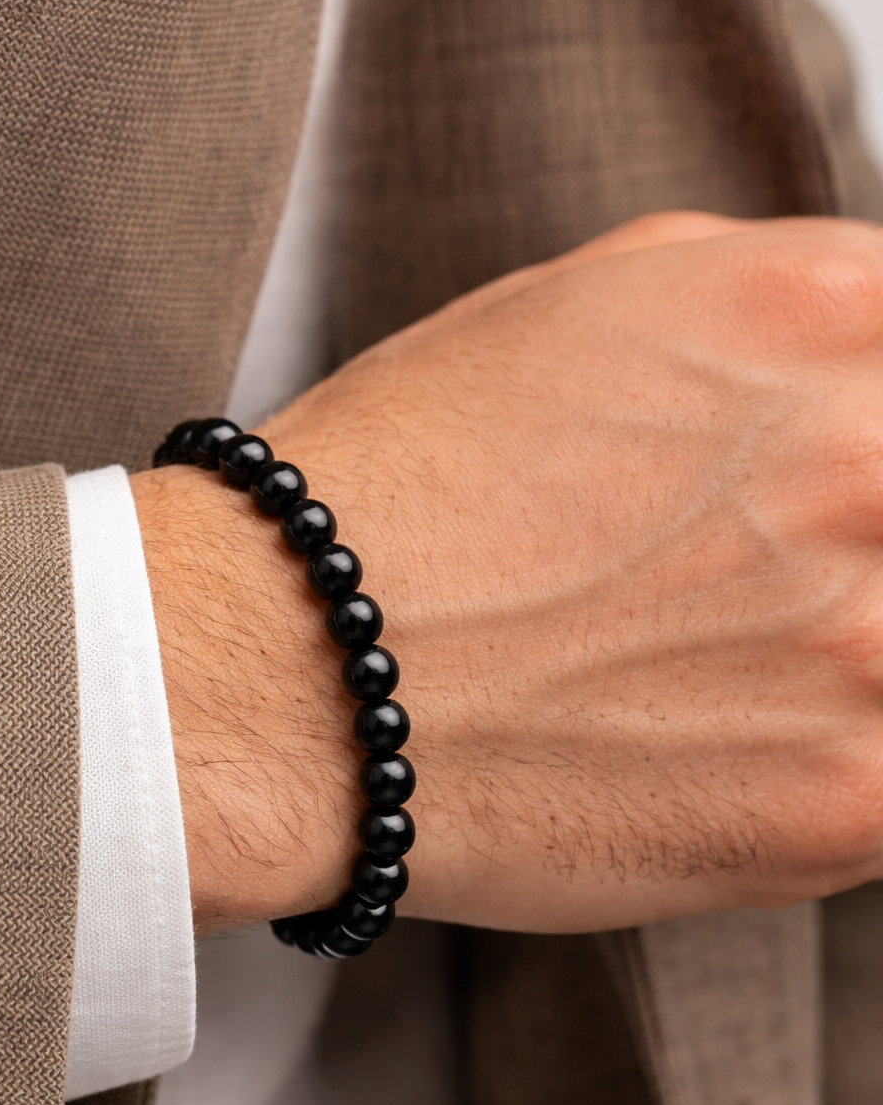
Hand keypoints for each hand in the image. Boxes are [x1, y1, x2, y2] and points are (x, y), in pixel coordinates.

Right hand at [132, 211, 882, 935]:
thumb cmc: (406, 489)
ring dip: (838, 661)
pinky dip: (830, 765)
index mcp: (814, 312)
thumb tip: (870, 354)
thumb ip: (773, 302)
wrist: (281, 679)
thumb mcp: (591, 304)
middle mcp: (867, 461)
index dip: (863, 432)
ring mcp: (869, 642)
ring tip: (710, 676)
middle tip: (728, 591)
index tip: (822, 495)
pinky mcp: (846, 802)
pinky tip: (725, 754)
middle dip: (841, 544)